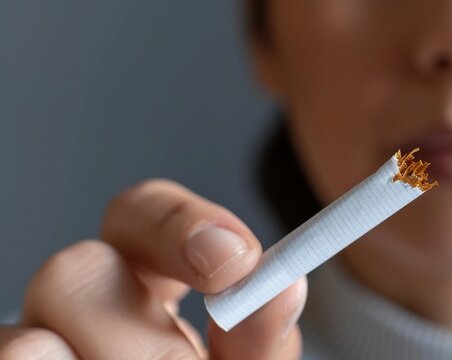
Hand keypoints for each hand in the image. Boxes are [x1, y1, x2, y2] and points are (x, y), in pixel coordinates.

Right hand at [0, 179, 306, 358]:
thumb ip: (261, 336)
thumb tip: (281, 288)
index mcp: (145, 284)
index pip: (142, 214)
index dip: (181, 224)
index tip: (237, 261)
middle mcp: (79, 306)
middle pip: (79, 267)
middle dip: (147, 340)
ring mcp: (33, 347)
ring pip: (32, 342)